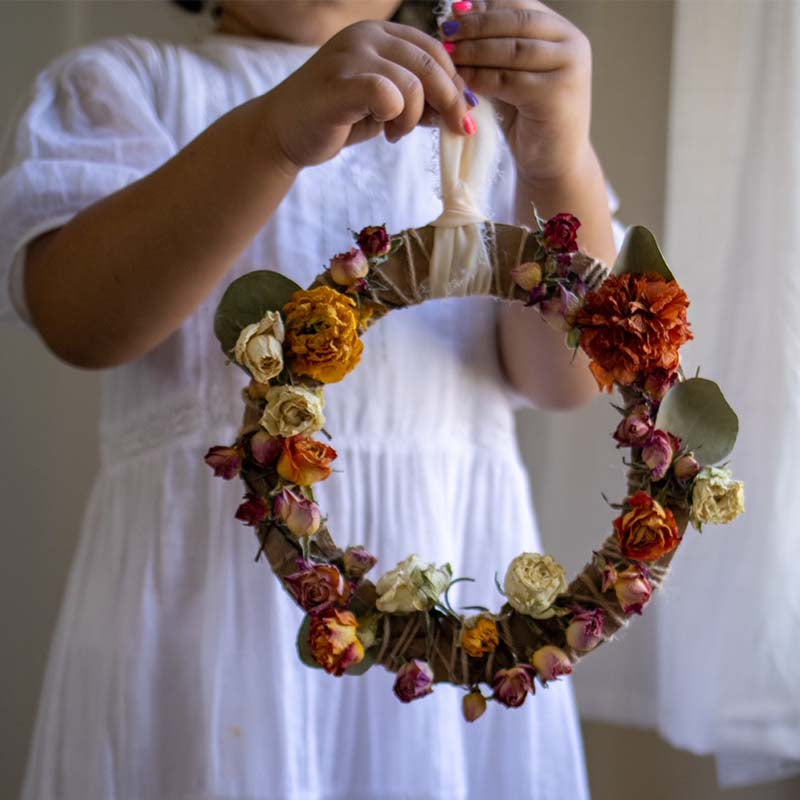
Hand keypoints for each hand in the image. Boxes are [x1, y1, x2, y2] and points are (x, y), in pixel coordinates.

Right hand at [266, 20, 475, 169]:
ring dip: (414, 117)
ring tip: (396, 134)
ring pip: (413, 82)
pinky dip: (396, 116)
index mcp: (378, 33)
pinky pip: (388, 93)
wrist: (283, 132)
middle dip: (450, 101)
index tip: (463, 113)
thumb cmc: (336, 118)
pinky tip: (384, 130)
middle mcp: (364, 35)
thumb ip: (417, 99)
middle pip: (429, 62)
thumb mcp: (385, 106)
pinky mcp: (339, 83)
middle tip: (455, 128)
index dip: (455, 82)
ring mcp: (350, 56)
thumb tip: (459, 108)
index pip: (433, 49)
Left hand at [441, 0, 591, 184]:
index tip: (454, 11)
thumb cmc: (530, 119)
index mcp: (565, 33)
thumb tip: (459, 11)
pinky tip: (459, 81)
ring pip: (512, 50)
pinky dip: (480, 77)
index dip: (486, 7)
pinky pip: (508, 79)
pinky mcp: (556, 95)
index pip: (521, 6)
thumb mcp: (516, 74)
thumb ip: (499, 46)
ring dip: (474, 50)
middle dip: (477, 25)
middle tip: (445, 30)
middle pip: (516, 22)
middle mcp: (573, 45)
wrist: (554, 163)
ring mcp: (568, 69)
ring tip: (447, 54)